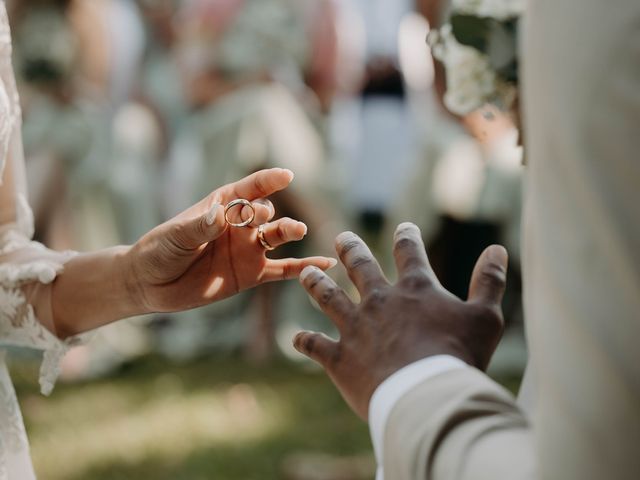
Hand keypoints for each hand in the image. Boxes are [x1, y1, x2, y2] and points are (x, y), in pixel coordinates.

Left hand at [127, 168, 335, 312]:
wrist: (153, 284)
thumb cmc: (160, 251)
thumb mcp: (176, 237)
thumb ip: (200, 227)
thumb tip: (220, 216)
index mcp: (222, 205)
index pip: (249, 189)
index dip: (268, 181)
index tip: (286, 175)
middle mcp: (241, 224)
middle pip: (265, 213)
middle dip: (269, 214)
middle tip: (265, 220)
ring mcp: (249, 248)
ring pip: (277, 236)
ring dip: (289, 231)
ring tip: (298, 229)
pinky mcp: (252, 273)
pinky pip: (283, 269)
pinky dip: (303, 267)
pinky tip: (325, 265)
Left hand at [293, 223, 507, 418]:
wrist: (424, 395)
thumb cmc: (459, 357)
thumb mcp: (486, 317)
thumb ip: (490, 281)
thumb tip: (498, 249)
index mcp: (414, 290)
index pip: (409, 252)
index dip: (406, 236)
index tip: (403, 228)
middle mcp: (379, 301)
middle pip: (359, 266)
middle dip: (350, 248)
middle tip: (340, 238)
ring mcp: (355, 328)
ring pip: (327, 297)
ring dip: (316, 283)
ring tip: (306, 273)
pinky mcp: (339, 357)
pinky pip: (315, 345)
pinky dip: (304, 341)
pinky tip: (296, 338)